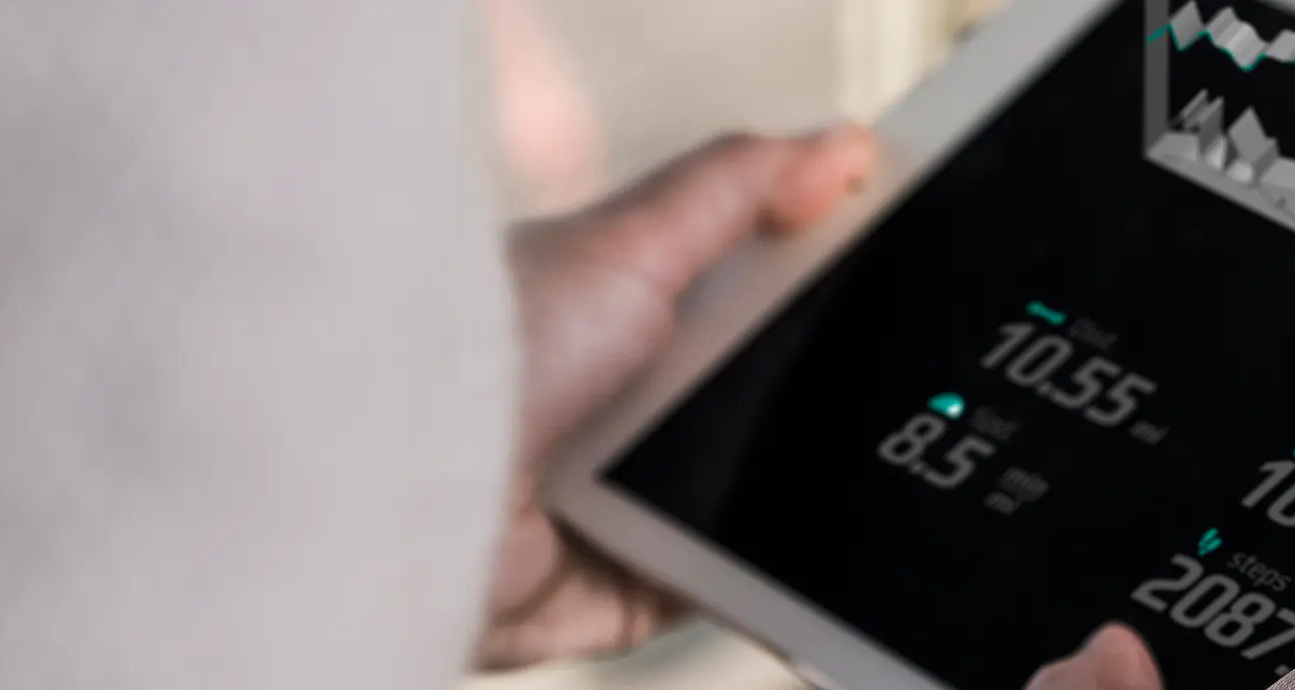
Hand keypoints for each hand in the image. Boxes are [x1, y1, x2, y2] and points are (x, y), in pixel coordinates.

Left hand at [477, 124, 877, 668]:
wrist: (411, 491)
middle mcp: (626, 409)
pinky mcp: (635, 583)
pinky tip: (779, 549)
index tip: (883, 287)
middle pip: (765, 400)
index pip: (747, 298)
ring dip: (784, 487)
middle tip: (865, 387)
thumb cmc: (486, 352)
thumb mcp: (631, 241)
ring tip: (815, 468)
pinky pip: (728, 582)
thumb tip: (839, 147)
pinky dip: (759, 571)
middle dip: (809, 398)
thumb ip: (736, 188)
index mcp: (626, 317)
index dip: (815, 294)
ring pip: (755, 496)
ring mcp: (632, 500)